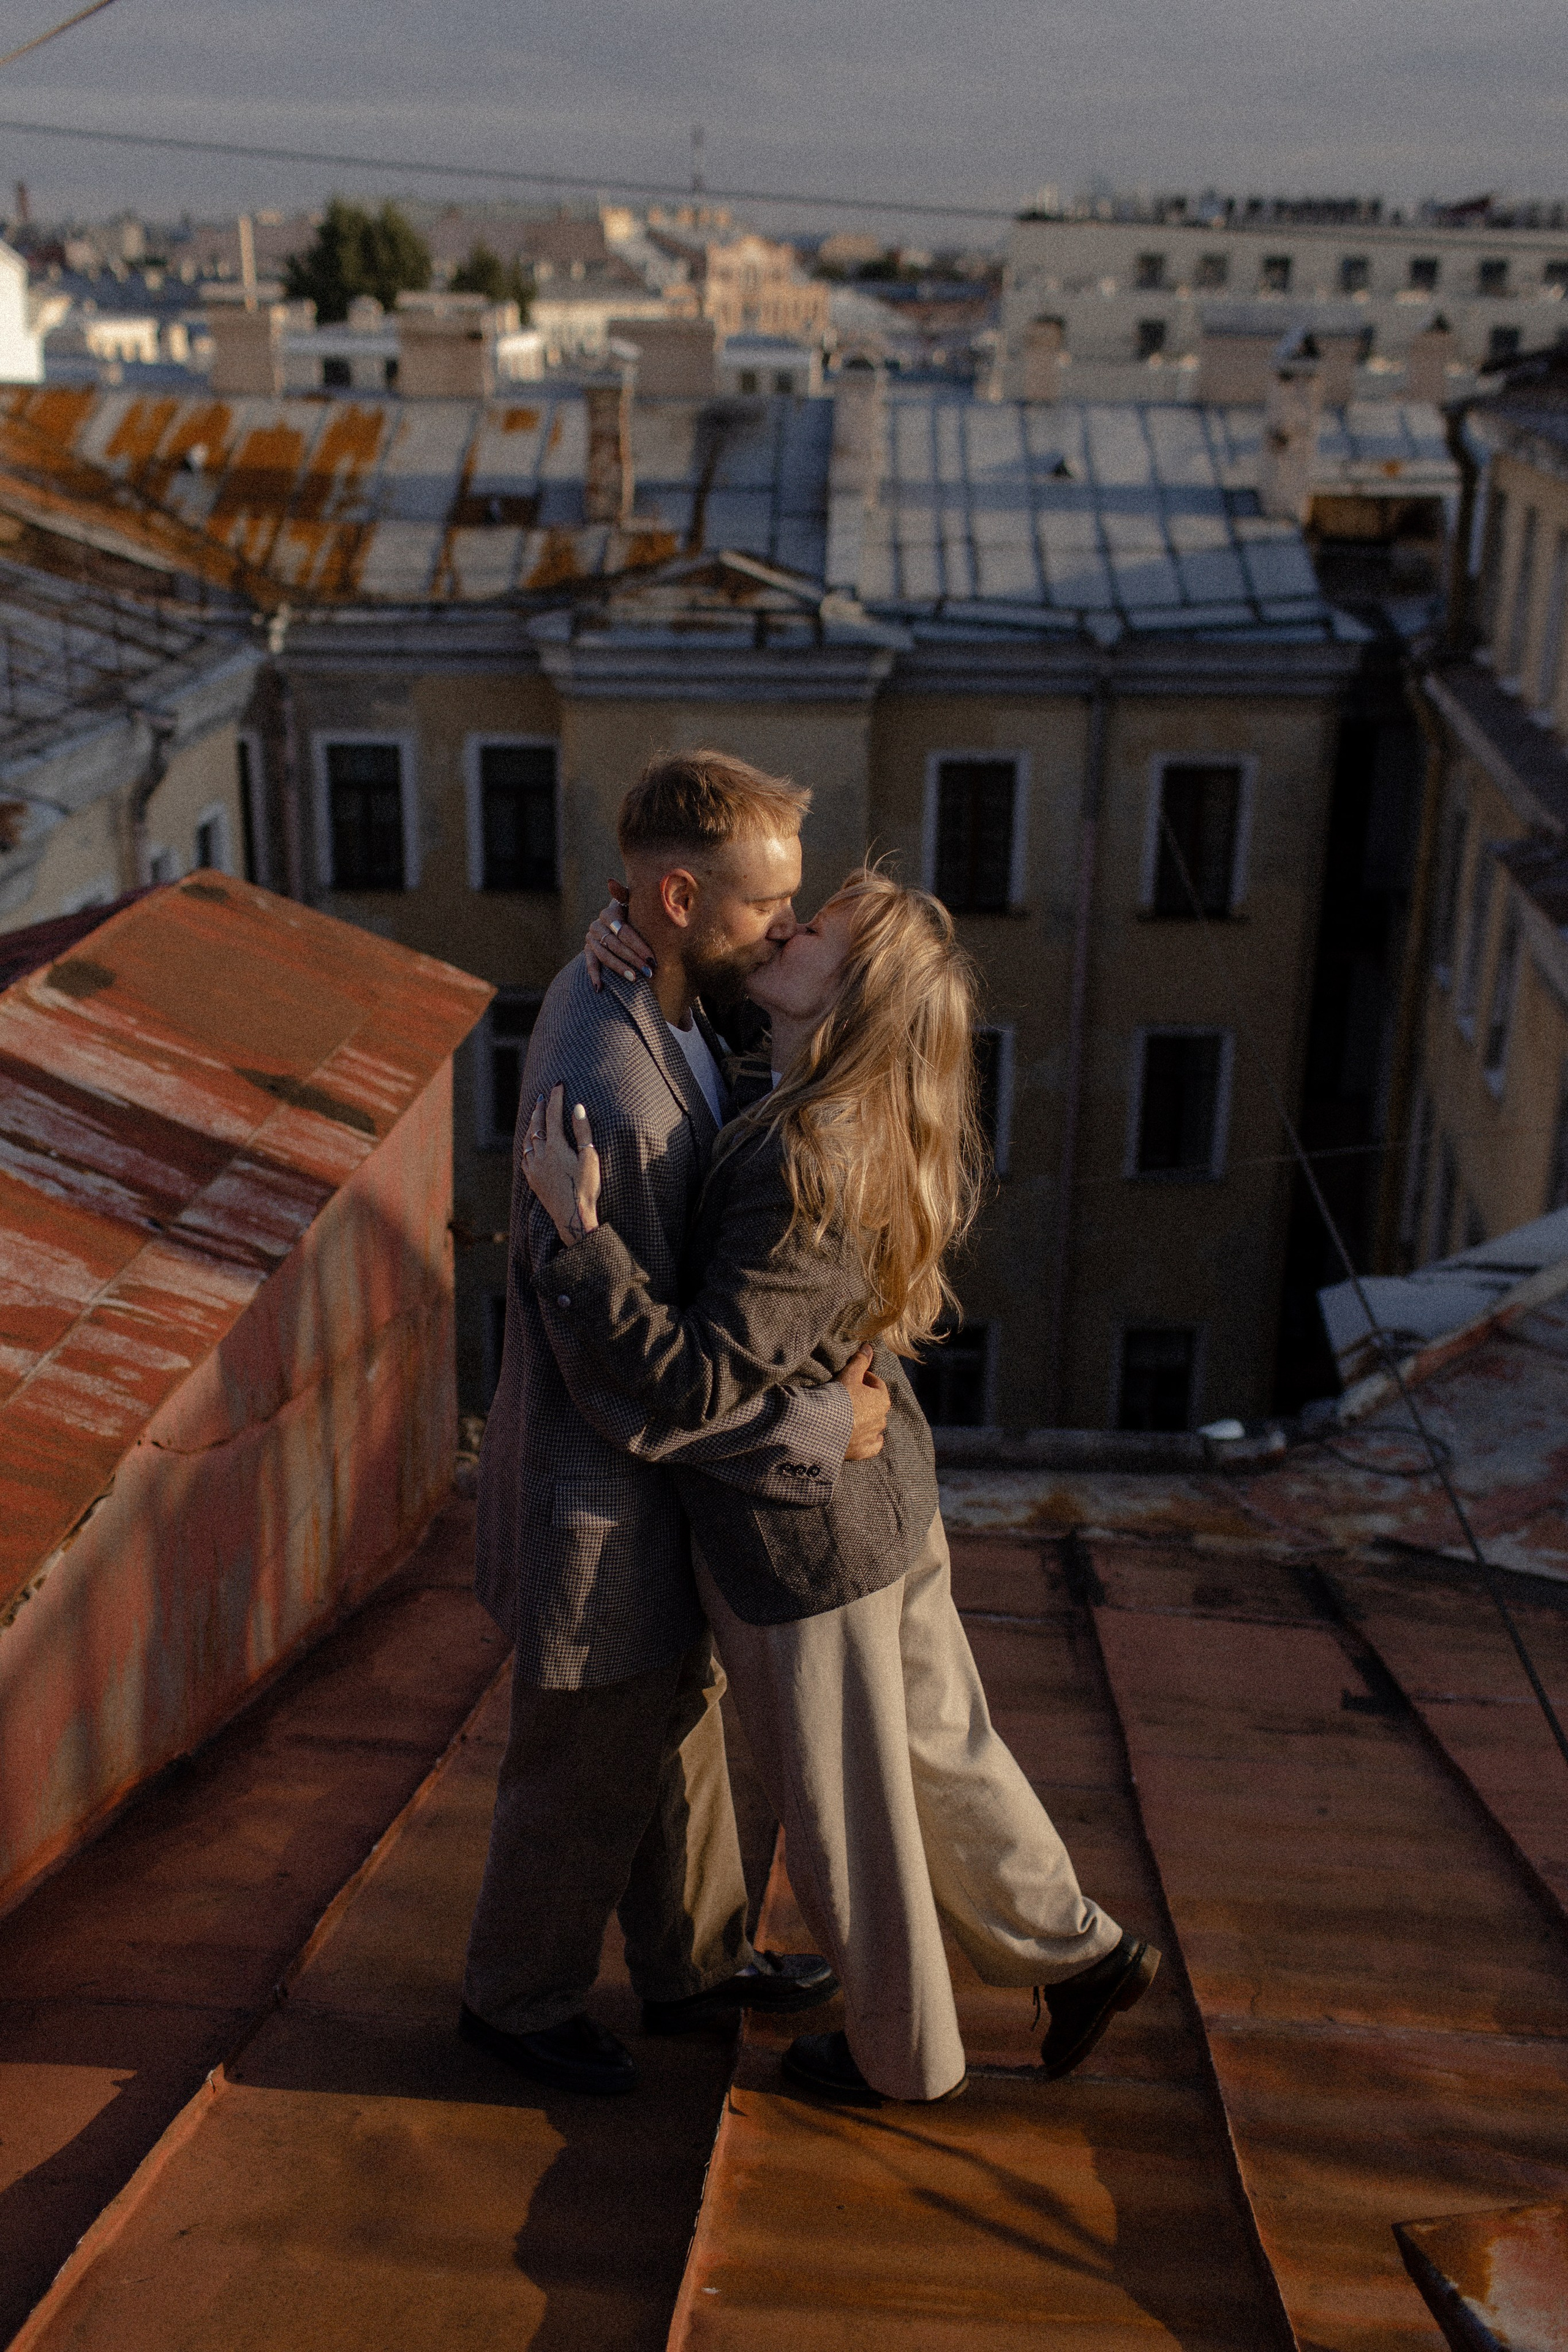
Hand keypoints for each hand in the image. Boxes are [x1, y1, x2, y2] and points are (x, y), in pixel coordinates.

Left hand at [522, 1084, 601, 1245]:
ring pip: (527, 1140)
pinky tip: (529, 1144)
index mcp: (555, 1147)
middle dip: (540, 1109)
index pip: (553, 1115)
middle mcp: (540, 1155)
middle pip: (537, 1125)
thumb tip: (577, 1107)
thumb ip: (582, 1132)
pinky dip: (527, 1144)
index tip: (558, 1085)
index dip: (555, 1098)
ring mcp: (534, 1168)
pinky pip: (524, 1156)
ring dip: (531, 1125)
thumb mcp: (590, 1158)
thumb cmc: (586, 1188)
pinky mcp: (532, 1180)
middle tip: (542, 1097)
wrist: (573, 1217)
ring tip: (535, 1117)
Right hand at [585, 881, 655, 991]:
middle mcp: (597, 925)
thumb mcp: (633, 900)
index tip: (653, 959)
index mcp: (609, 912)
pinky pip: (589, 964)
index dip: (639, 945)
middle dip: (634, 959)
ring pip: (604, 955)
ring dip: (619, 968)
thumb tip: (610, 881)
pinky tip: (600, 988)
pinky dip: (594, 976)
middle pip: (615, 945)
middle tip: (649, 972)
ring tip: (635, 980)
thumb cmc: (634, 911)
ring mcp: (591, 938)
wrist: (622, 918)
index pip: (624, 931)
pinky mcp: (588, 950)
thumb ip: (625, 893)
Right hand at [837, 1343, 890, 1459]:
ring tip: (849, 1414)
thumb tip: (869, 1346)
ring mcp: (872, 1436)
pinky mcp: (863, 1451)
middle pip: (876, 1404)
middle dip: (866, 1399)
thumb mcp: (849, 1374)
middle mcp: (881, 1419)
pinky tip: (863, 1436)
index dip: (865, 1378)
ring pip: (875, 1425)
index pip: (877, 1384)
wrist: (822, 1426)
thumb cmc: (837, 1398)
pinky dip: (870, 1440)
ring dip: (866, 1418)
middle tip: (848, 1395)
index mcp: (882, 1399)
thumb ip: (860, 1360)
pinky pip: (873, 1445)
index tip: (853, 1377)